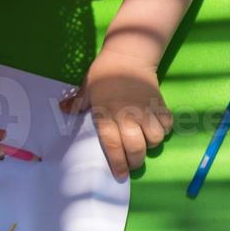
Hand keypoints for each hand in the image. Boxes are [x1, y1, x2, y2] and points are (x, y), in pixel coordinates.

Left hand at [62, 47, 171, 178]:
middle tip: (133, 162)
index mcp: (107, 114)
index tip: (120, 175)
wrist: (128, 55)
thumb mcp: (87, 87)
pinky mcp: (159, 104)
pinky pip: (166, 124)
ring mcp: (145, 110)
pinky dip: (163, 130)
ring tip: (144, 141)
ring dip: (150, 144)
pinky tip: (156, 127)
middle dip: (135, 161)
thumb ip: (77, 103)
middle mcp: (127, 115)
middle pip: (136, 147)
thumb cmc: (104, 73)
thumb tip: (63, 110)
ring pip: (154, 138)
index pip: (112, 145)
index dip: (117, 163)